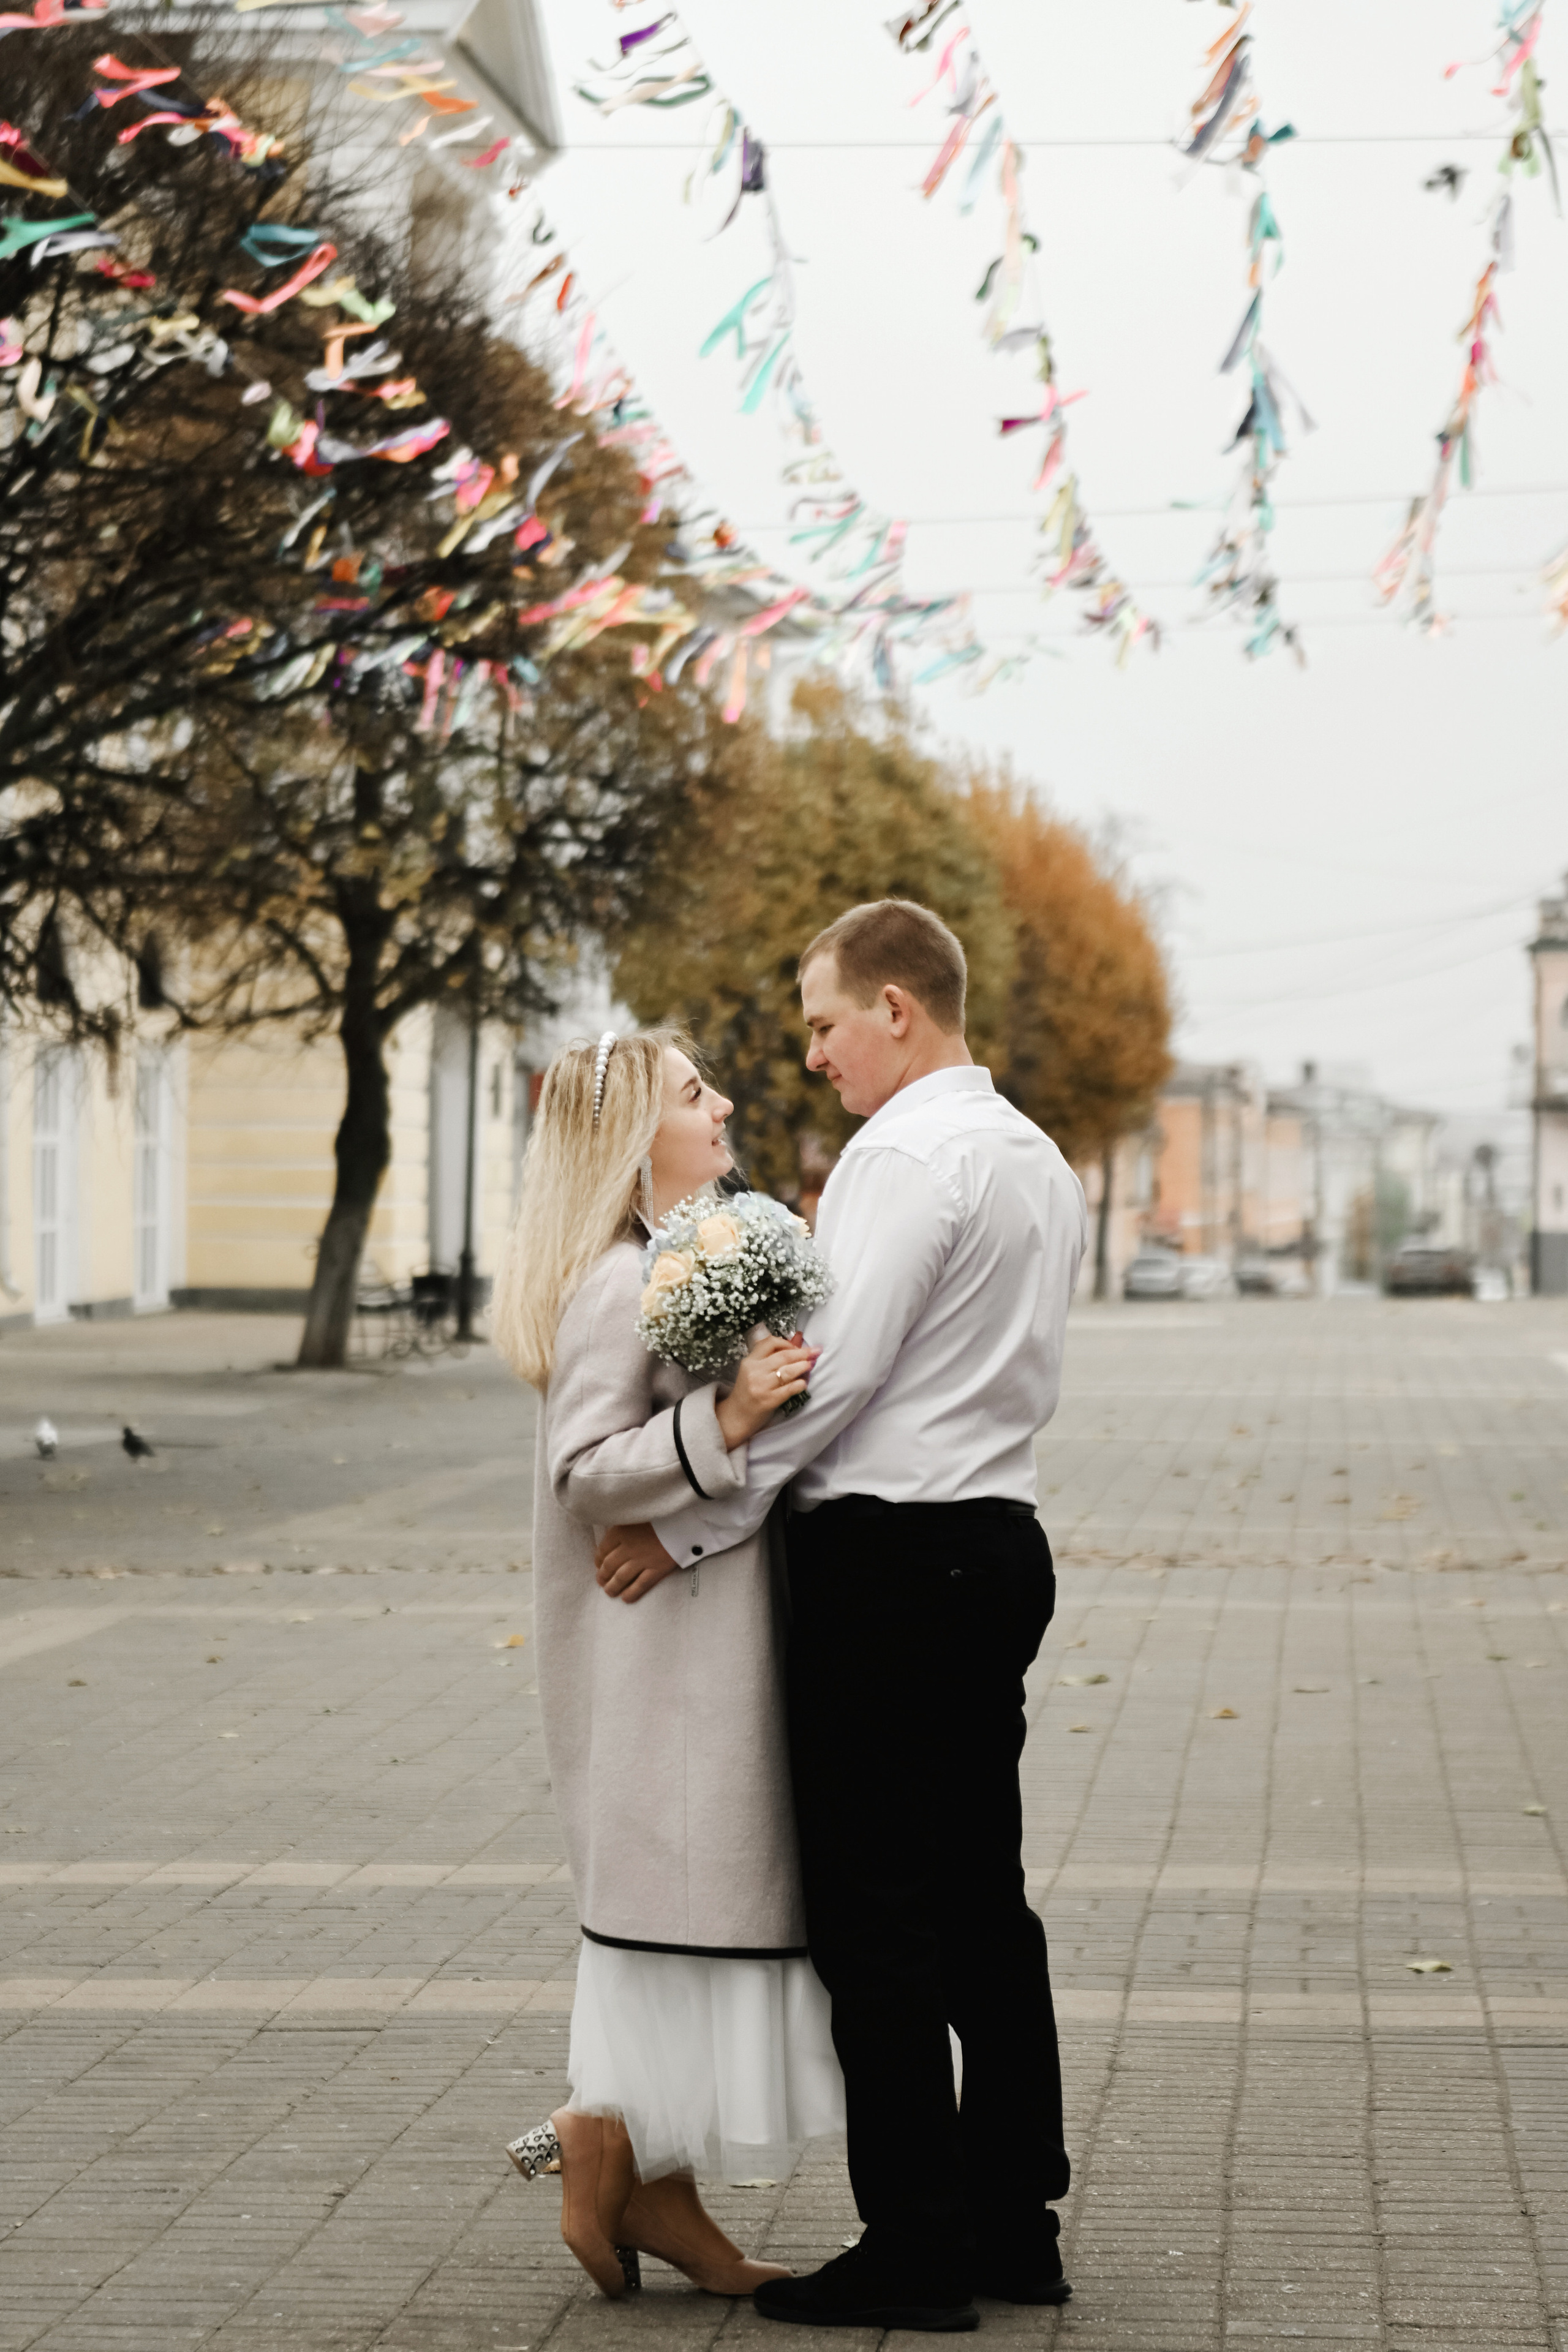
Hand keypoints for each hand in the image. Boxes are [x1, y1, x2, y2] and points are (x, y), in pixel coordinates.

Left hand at [596, 1523, 678, 1602]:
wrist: (684, 1519)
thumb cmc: (659, 1516)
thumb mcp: (635, 1516)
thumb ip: (622, 1527)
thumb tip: (611, 1541)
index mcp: (620, 1531)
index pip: (602, 1550)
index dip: (598, 1560)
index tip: (598, 1565)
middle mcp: (628, 1547)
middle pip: (609, 1565)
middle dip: (603, 1576)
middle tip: (601, 1581)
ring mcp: (642, 1560)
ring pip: (621, 1577)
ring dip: (613, 1587)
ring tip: (610, 1592)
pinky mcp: (657, 1569)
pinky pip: (640, 1585)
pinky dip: (631, 1593)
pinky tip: (626, 1598)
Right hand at [715, 1331, 819, 1449]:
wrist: (737, 1416)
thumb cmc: (748, 1391)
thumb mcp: (756, 1370)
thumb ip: (775, 1355)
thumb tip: (798, 1339)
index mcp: (750, 1361)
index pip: (770, 1343)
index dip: (787, 1342)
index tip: (798, 1346)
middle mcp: (755, 1371)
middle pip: (783, 1356)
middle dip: (803, 1353)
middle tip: (816, 1351)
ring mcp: (762, 1386)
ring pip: (788, 1371)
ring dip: (803, 1366)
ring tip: (811, 1364)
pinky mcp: (769, 1401)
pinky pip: (789, 1389)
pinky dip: (800, 1384)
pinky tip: (804, 1383)